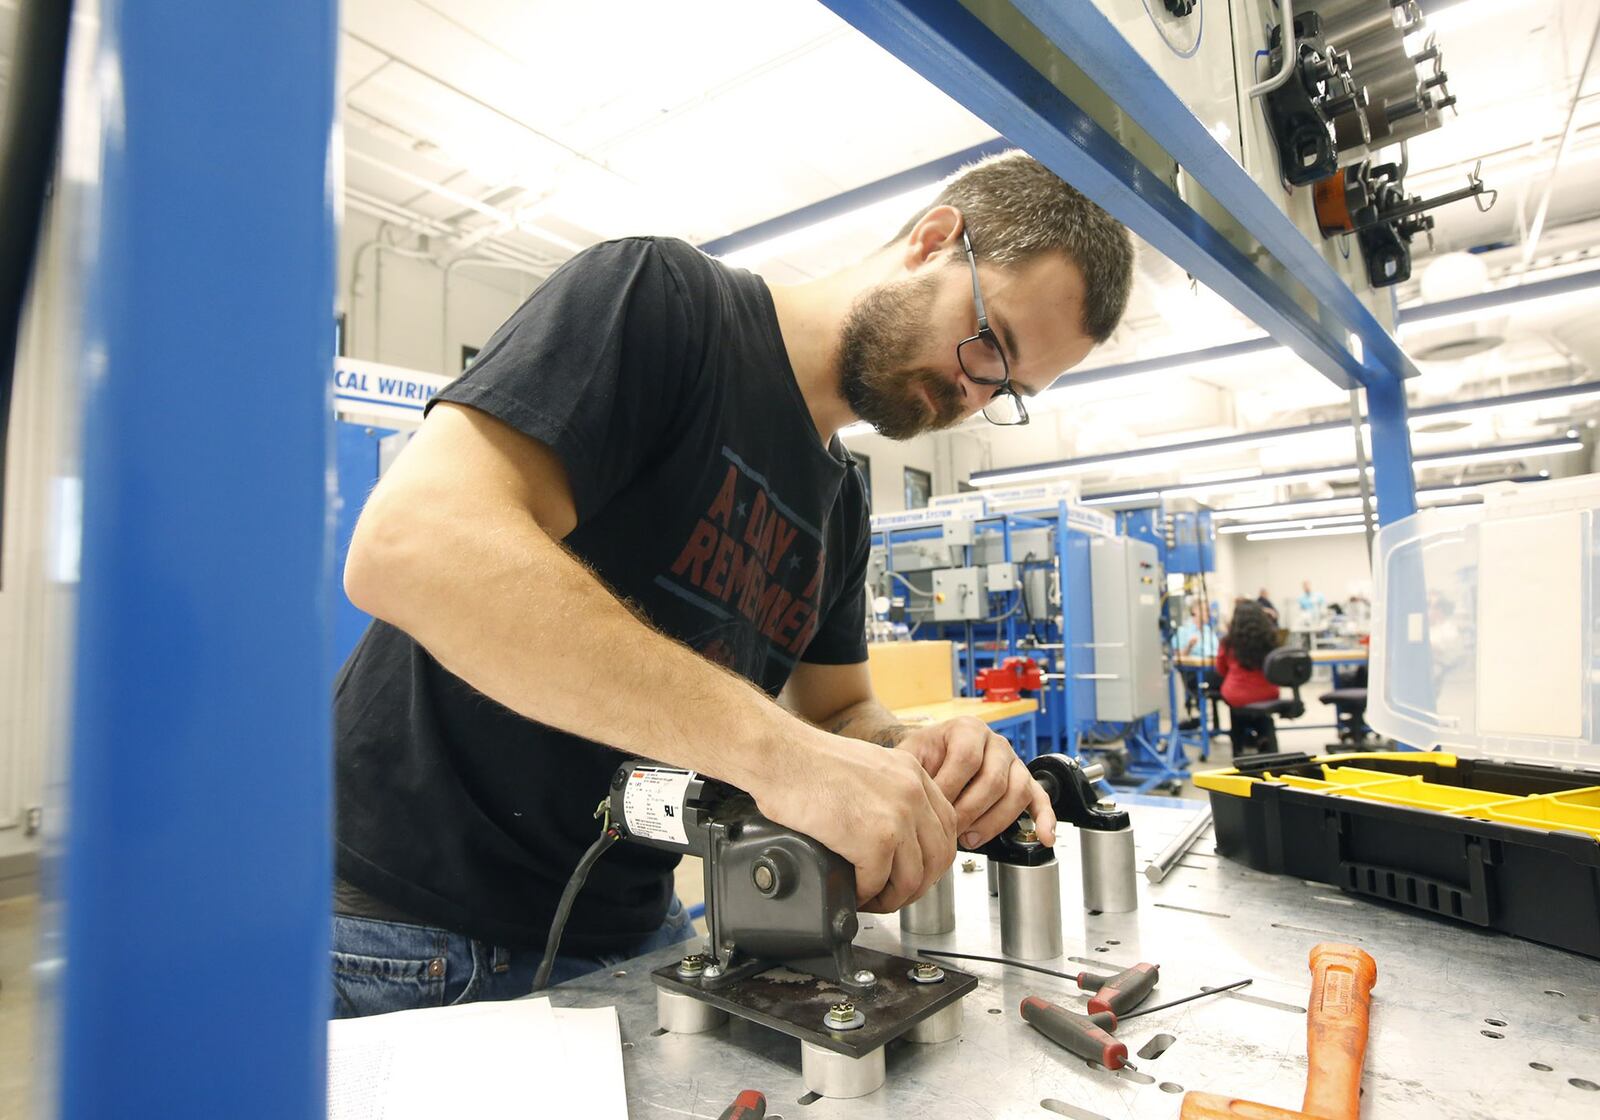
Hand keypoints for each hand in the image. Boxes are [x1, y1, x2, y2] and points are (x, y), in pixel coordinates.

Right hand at [753, 730, 957, 913]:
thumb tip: (895, 835)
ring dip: (892, 897)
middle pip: (938, 857)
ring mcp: (897, 816)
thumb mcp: (867, 766)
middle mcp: (912, 792)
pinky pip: (878, 883)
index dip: (931, 858)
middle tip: (893, 894)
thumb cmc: (807, 761)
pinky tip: (852, 891)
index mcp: (913, 773)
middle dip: (917, 885)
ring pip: (913, 878)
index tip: (913, 870)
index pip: (946, 827)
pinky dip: (865, 895)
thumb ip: (890, 794)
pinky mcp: (874, 839)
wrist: (780, 755)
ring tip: (871, 898)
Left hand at [894, 717, 1056, 850]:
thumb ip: (913, 773)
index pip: (966, 758)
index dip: (950, 788)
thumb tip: (916, 800)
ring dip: (993, 822)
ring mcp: (1012, 762)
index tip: (933, 809)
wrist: (931, 755)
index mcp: (967, 729)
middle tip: (949, 829)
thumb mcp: (910, 756)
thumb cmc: (922, 757)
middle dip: (969, 812)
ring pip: (1017, 793)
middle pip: (993, 780)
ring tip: (969, 838)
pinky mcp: (1024, 781)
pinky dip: (1045, 819)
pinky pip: (1040, 798)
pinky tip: (1044, 837)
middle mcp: (995, 743)